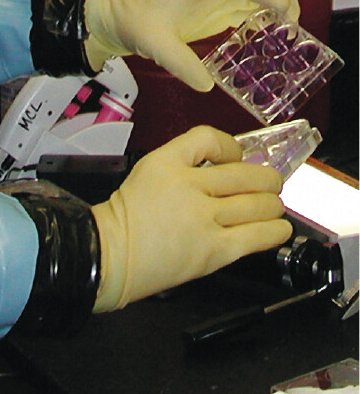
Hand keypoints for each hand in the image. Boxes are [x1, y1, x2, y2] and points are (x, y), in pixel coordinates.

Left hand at [84, 0, 298, 90]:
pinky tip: (272, 35)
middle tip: (296, 24)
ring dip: (275, 4)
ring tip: (291, 32)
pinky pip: (245, 3)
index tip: (286, 11)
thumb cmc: (135, 22)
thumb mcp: (155, 44)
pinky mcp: (213, 4)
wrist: (119, 17)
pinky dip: (263, 14)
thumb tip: (207, 84)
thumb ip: (180, 63)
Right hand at [92, 126, 290, 310]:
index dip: (232, 147)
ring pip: (256, 205)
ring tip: (275, 205)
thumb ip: (183, 164)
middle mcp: (187, 186)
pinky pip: (255, 237)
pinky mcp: (213, 250)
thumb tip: (226, 167)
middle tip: (272, 182)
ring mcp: (202, 218)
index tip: (238, 155)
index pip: (209, 139)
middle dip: (266, 179)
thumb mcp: (149, 171)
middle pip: (243, 175)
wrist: (113, 254)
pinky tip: (280, 228)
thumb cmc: (128, 217)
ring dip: (273, 204)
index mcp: (166, 161)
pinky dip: (274, 231)